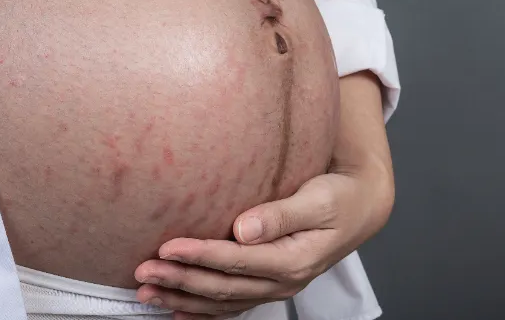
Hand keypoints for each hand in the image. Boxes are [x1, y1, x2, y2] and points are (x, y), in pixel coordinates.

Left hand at [134, 72, 394, 318]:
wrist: (361, 208)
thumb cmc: (340, 197)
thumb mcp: (319, 198)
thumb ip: (282, 213)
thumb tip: (244, 227)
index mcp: (296, 259)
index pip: (238, 261)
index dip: (201, 255)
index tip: (167, 245)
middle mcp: (286, 280)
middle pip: (224, 286)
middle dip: (180, 279)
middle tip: (143, 270)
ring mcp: (278, 286)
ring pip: (223, 301)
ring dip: (183, 297)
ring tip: (147, 291)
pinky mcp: (272, 283)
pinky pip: (233, 305)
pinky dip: (202, 311)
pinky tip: (176, 309)